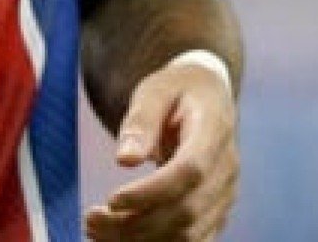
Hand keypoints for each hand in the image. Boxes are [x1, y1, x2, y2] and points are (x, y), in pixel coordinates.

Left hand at [84, 59, 237, 240]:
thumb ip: (141, 120)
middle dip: (135, 223)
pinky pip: (190, 240)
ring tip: (96, 230)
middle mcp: (226, 169)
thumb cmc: (177, 90)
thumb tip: (125, 159)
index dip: (152, 192)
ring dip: (140, 240)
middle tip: (90, 219)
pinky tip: (117, 238)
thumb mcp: (155, 90)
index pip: (189, 172)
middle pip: (186, 211)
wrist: (207, 98)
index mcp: (214, 131)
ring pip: (188, 234)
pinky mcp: (215, 212)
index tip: (112, 199)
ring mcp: (225, 195)